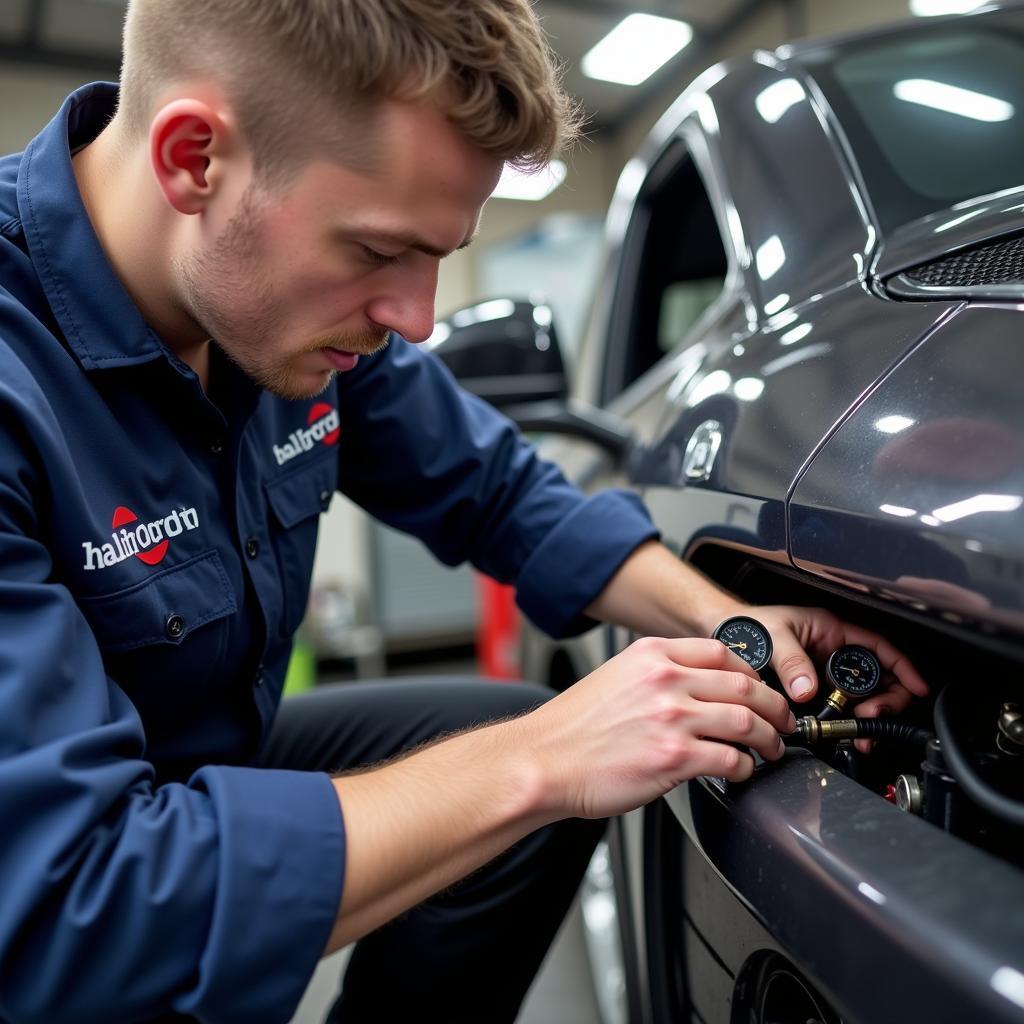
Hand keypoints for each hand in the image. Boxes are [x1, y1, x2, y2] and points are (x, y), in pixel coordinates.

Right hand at [519, 636, 795, 819]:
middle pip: (745, 684)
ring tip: (771, 748)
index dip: (752, 671)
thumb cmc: (573, 728)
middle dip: (774, 706)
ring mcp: (671, 716)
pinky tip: (741, 771)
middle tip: (782, 720)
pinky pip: (731, 759)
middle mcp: (665, 680)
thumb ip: (656, 675)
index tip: (760, 688)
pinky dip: (745, 768)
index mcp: (651, 654)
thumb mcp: (615, 678)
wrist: (543, 761)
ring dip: (769, 738)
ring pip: (747, 720)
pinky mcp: (674, 756)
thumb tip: (697, 690)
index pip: (722, 650)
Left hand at [749, 605, 929, 752]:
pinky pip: (840, 707)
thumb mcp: (772, 637)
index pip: (879, 646)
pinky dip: (848, 721)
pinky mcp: (813, 690)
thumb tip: (807, 689)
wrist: (722, 635)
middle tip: (873, 714)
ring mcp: (824, 672)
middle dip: (885, 698)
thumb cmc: (748, 625)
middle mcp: (833, 651)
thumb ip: (791, 662)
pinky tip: (846, 731)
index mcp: (831, 630)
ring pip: (862, 696)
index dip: (902, 665)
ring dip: (868, 714)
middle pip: (878, 677)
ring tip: (861, 728)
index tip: (917, 686)